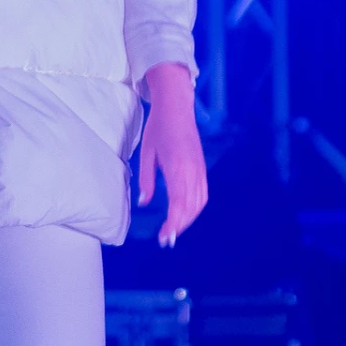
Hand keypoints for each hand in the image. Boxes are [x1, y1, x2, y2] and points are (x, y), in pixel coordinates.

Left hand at [138, 62, 207, 246]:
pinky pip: (202, 193)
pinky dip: (194, 207)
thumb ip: (146, 179)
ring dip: (188, 219)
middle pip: (191, 207)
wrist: (177, 107)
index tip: (165, 237)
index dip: (173, 223)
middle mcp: (193, 170)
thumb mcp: (146, 153)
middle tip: (167, 239)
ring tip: (174, 229)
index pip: (178, 203)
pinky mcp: (202, 167)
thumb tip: (144, 202)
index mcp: (178, 166)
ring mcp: (200, 168)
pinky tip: (184, 214)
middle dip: (180, 226)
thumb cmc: (158, 128)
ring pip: (199, 202)